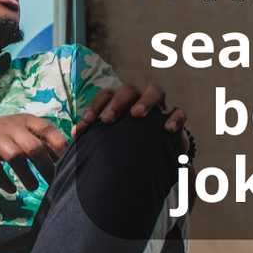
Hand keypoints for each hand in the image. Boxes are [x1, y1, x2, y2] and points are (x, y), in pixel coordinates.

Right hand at [0, 113, 68, 192]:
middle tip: (53, 181)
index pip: (47, 129)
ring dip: (27, 175)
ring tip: (34, 187)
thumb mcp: (21, 133)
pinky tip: (12, 190)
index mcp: (25, 120)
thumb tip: (69, 155)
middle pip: (32, 146)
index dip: (59, 146)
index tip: (67, 162)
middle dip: (45, 165)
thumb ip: (43, 141)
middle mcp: (10, 127)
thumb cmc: (1, 137)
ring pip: (14, 157)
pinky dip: (5, 181)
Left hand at [71, 82, 188, 143]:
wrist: (152, 163)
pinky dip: (175, 117)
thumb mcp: (106, 144)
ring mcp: (159, 109)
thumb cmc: (124, 149)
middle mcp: (138, 101)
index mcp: (120, 104)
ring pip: (155, 90)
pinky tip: (167, 129)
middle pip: (129, 89)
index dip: (94, 107)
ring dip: (145, 100)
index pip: (106, 95)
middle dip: (117, 101)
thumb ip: (92, 139)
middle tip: (108, 120)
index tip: (84, 127)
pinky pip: (179, 112)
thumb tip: (73, 136)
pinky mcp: (175, 122)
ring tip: (137, 115)